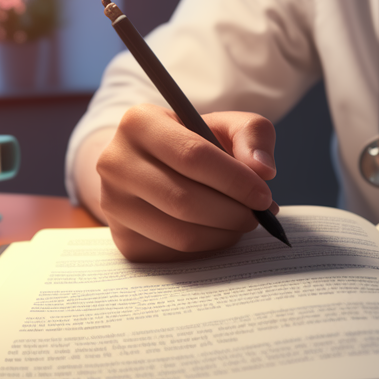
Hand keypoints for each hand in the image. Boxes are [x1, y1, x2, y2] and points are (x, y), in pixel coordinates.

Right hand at [88, 105, 277, 261]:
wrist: (151, 167)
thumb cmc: (194, 143)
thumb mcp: (223, 125)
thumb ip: (252, 134)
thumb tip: (262, 170)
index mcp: (138, 123)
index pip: (192, 155)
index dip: (235, 180)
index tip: (264, 195)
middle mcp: (115, 162)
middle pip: (184, 200)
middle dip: (233, 212)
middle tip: (258, 214)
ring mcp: (113, 204)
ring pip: (181, 234)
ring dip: (224, 233)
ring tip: (241, 220)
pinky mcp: (123, 240)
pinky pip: (175, 255)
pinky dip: (207, 248)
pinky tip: (216, 231)